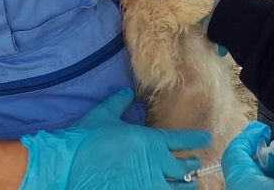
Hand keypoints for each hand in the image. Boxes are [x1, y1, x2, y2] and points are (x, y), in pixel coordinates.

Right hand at [20, 88, 211, 189]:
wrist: (66, 164)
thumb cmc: (86, 139)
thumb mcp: (105, 115)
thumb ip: (119, 102)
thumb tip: (126, 92)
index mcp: (150, 142)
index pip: (183, 140)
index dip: (197, 139)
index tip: (207, 139)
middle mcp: (154, 164)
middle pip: (185, 168)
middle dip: (192, 167)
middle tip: (195, 165)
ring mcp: (146, 184)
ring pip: (176, 188)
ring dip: (184, 186)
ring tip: (188, 185)